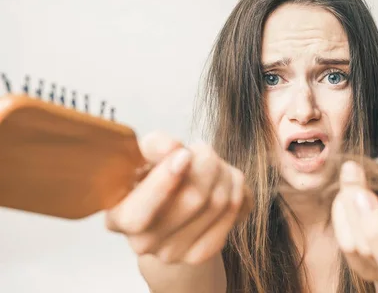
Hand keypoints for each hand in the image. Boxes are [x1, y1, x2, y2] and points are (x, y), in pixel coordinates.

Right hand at [105, 131, 248, 264]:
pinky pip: (235, 210)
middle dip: (206, 162)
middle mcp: (143, 243)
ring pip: (219, 201)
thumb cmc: (154, 175)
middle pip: (192, 199)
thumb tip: (172, 148)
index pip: (138, 214)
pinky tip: (225, 180)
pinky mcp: (202, 253)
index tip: (184, 154)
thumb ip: (154, 145)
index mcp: (119, 217)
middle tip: (202, 149)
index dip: (164, 182)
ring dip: (223, 171)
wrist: (170, 209)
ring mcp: (173, 252)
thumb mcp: (145, 154)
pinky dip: (236, 186)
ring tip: (212, 163)